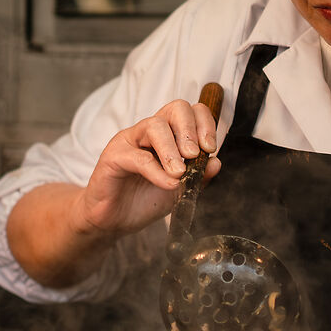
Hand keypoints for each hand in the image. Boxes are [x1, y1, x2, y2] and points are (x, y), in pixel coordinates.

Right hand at [73, 96, 221, 241]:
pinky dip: (156, 171)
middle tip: (194, 156)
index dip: (205, 125)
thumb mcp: (179, 190)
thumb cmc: (143, 201)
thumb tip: (216, 163)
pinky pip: (138, 156)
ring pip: (155, 125)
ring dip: (172, 149)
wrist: (113, 221)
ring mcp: (130, 141)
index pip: (191, 112)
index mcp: (168, 135)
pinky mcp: (113, 156)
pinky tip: (166, 184)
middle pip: (176, 108)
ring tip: (179, 173)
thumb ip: (198, 177)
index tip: (210, 149)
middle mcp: (149, 132)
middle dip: (190, 130)